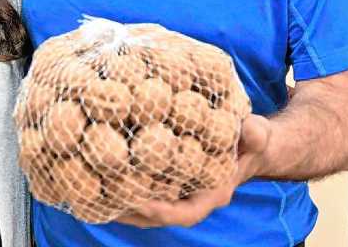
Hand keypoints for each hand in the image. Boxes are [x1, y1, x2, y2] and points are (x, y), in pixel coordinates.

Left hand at [116, 114, 271, 228]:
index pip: (185, 213)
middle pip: (158, 215)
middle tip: (101, 201)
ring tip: (91, 196)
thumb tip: (249, 131)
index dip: (161, 211)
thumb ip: (253, 135)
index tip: (136, 201)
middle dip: (130, 212)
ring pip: (148, 206)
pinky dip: (125, 187)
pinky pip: (145, 189)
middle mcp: (193, 197)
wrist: (248, 143)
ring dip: (122, 204)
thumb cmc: (250, 139)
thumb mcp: (256, 135)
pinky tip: (101, 179)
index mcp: (212, 193)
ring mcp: (180, 191)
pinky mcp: (169, 180)